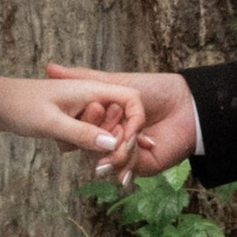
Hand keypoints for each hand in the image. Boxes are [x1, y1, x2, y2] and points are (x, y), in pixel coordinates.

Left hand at [0, 72, 150, 162]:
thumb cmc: (21, 105)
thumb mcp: (51, 122)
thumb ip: (82, 132)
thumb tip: (113, 145)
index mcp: (91, 89)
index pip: (131, 100)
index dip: (134, 123)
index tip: (124, 146)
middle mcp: (92, 97)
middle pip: (122, 121)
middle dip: (116, 143)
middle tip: (101, 165)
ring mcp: (84, 110)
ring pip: (107, 132)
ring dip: (98, 148)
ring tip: (81, 157)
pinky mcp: (75, 121)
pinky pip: (90, 137)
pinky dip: (83, 147)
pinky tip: (61, 146)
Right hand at [48, 63, 198, 179]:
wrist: (188, 105)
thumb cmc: (155, 89)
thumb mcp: (115, 81)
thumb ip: (82, 78)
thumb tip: (49, 68)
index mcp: (102, 121)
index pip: (76, 130)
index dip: (75, 124)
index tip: (88, 108)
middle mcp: (109, 139)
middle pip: (87, 147)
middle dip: (93, 137)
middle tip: (108, 119)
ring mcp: (123, 154)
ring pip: (103, 160)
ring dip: (110, 149)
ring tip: (122, 136)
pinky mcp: (139, 166)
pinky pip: (123, 168)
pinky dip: (124, 160)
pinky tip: (129, 150)